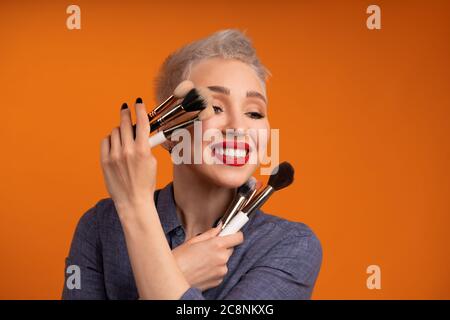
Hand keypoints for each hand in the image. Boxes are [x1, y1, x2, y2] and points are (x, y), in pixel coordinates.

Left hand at [100, 99, 155, 214]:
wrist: (133, 201)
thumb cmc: (145, 183)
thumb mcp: (152, 162)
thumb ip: (146, 145)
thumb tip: (141, 132)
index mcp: (142, 151)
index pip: (141, 123)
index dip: (140, 110)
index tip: (138, 103)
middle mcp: (127, 151)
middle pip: (125, 123)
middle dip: (126, 114)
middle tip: (126, 108)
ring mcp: (114, 156)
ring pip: (115, 132)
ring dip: (119, 130)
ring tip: (123, 135)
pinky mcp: (105, 161)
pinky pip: (106, 141)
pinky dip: (110, 140)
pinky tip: (115, 144)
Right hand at [172, 222, 244, 290]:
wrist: (172, 280)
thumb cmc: (178, 259)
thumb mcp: (192, 241)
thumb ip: (209, 234)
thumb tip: (219, 228)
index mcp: (216, 245)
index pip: (237, 237)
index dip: (235, 234)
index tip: (233, 233)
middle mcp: (222, 258)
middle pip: (230, 249)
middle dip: (222, 247)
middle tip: (208, 248)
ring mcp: (221, 270)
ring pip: (224, 261)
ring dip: (217, 259)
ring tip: (201, 260)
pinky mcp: (218, 280)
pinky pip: (220, 271)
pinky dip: (214, 269)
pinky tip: (202, 269)